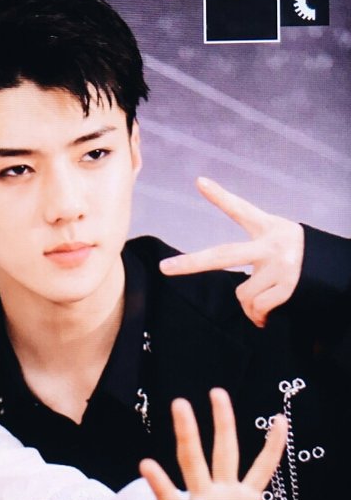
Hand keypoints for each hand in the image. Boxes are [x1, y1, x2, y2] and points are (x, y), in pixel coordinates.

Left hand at [140, 389, 286, 499]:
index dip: (160, 485)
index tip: (145, 462)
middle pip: (193, 461)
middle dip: (187, 433)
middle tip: (179, 403)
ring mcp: (226, 494)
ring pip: (224, 454)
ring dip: (223, 423)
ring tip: (217, 393)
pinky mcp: (246, 497)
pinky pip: (262, 469)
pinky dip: (272, 447)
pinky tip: (279, 423)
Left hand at [159, 177, 303, 326]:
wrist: (338, 272)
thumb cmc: (300, 256)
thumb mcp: (279, 240)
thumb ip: (254, 251)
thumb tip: (243, 291)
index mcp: (268, 227)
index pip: (241, 209)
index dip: (220, 196)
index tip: (200, 182)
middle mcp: (272, 245)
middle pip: (223, 256)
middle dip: (191, 263)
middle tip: (166, 269)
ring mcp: (280, 267)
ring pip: (243, 294)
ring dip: (250, 306)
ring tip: (263, 304)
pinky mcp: (289, 288)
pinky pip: (259, 308)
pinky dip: (260, 317)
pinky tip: (268, 317)